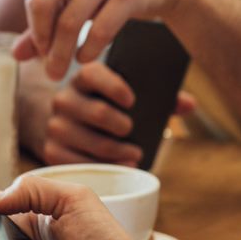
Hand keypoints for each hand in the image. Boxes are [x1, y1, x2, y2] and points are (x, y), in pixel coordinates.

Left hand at [0, 0, 194, 78]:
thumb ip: (43, 24)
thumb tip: (16, 55)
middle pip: (40, 3)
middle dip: (37, 38)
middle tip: (41, 61)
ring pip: (69, 23)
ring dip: (60, 54)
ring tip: (57, 71)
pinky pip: (98, 31)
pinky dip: (88, 51)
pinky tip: (85, 57)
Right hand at [31, 63, 194, 165]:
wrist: (73, 125)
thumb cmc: (111, 108)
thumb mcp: (131, 97)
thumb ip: (161, 97)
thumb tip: (189, 104)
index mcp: (84, 78)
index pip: (93, 73)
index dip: (113, 86)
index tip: (132, 100)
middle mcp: (65, 99)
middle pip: (95, 112)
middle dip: (120, 125)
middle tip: (134, 132)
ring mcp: (56, 126)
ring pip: (90, 141)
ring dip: (116, 151)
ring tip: (135, 155)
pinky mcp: (51, 150)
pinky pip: (78, 162)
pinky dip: (101, 166)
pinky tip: (119, 166)